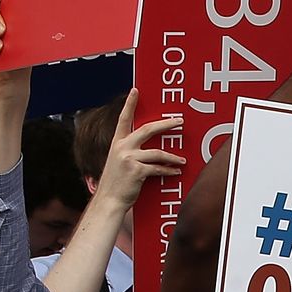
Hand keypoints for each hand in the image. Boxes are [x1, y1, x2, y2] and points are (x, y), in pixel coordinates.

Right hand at [95, 89, 184, 207]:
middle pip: (148, 129)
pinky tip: (176, 172)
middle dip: (166, 124)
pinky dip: (169, 170)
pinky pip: (158, 168)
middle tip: (179, 120)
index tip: (136, 91)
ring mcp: (128, 158)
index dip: (130, 104)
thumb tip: (151, 146)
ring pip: (158, 152)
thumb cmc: (117, 182)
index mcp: (117, 143)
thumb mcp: (119, 162)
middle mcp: (122, 147)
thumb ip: (131, 151)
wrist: (109, 200)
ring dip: (173, 156)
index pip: (124, 119)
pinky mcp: (136, 170)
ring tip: (182, 160)